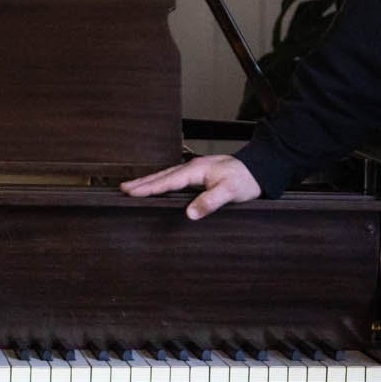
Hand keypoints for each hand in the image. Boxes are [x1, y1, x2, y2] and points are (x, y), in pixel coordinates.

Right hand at [120, 154, 259, 220]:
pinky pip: (174, 178)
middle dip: (142, 183)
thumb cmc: (245, 180)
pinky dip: (161, 182)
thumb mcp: (230, 192)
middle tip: (122, 188)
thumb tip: (189, 213)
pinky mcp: (199, 174)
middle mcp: (192, 168)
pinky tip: (158, 187)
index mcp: (196, 170)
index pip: (167, 181)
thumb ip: (210, 201)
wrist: (259, 169)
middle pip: (162, 176)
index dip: (149, 188)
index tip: (131, 192)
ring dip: (150, 182)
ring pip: (167, 176)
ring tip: (133, 187)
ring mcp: (195, 170)